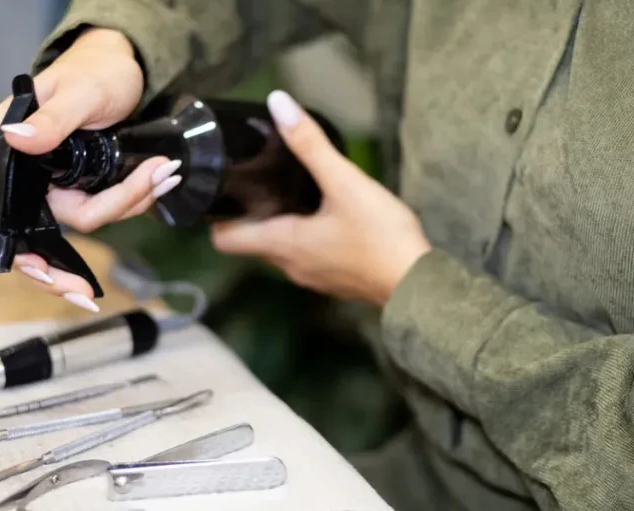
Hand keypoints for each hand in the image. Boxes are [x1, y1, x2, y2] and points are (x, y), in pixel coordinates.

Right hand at [0, 28, 182, 311]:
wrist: (126, 70)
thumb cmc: (96, 72)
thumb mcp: (80, 92)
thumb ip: (52, 119)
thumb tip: (16, 139)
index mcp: (1, 145)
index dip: (9, 248)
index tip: (40, 273)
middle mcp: (21, 169)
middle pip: (31, 235)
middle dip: (65, 266)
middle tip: (88, 295)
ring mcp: (50, 182)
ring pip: (81, 223)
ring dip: (125, 205)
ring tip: (161, 173)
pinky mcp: (78, 186)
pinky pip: (102, 211)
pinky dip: (131, 201)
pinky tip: (156, 181)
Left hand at [210, 91, 431, 306]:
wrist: (418, 283)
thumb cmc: (380, 236)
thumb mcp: (345, 183)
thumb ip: (310, 144)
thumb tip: (278, 103)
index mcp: (282, 245)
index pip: (225, 239)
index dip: (215, 215)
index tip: (221, 188)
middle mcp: (290, 267)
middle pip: (251, 241)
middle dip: (249, 212)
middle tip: (255, 178)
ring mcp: (312, 277)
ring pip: (280, 249)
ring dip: (277, 224)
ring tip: (287, 189)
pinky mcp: (334, 279)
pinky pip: (306, 256)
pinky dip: (303, 236)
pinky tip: (323, 214)